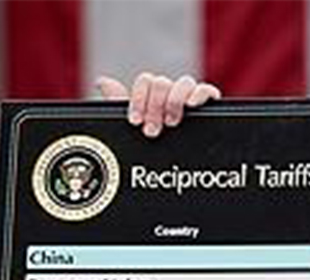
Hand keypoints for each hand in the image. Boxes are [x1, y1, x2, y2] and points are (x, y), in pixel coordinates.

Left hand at [95, 73, 220, 137]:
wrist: (172, 168)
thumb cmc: (149, 145)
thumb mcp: (131, 127)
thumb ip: (118, 102)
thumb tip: (101, 81)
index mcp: (152, 95)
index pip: (146, 81)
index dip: (139, 99)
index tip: (135, 121)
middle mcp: (170, 93)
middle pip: (162, 82)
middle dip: (154, 107)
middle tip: (151, 131)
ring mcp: (189, 99)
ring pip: (185, 82)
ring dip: (174, 102)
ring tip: (170, 123)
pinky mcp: (207, 107)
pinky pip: (208, 90)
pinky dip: (200, 94)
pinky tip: (192, 105)